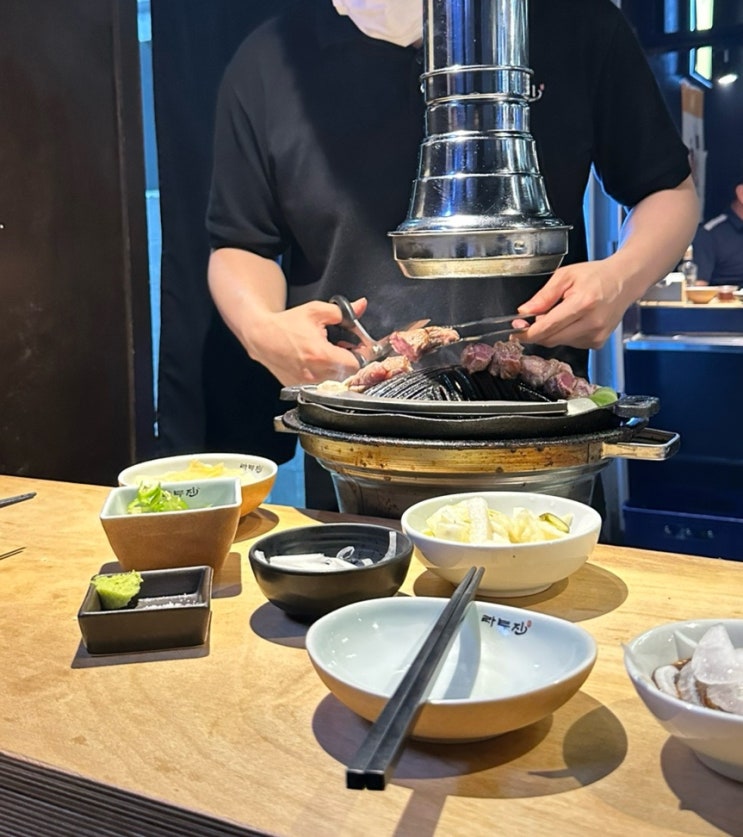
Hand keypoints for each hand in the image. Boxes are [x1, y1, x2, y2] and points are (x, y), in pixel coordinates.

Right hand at [244, 297, 367, 385]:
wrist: (261, 336)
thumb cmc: (286, 324)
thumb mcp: (316, 311)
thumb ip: (342, 312)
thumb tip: (361, 306)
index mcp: (322, 355)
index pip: (356, 364)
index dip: (361, 355)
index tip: (357, 348)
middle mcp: (315, 373)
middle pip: (347, 375)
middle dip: (349, 362)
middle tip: (344, 349)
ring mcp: (305, 383)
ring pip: (334, 382)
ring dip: (337, 370)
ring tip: (329, 356)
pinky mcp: (298, 387)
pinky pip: (319, 386)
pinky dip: (322, 376)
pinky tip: (316, 363)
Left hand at [515, 259, 630, 349]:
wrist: (625, 281)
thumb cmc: (596, 276)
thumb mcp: (565, 276)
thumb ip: (544, 295)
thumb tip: (524, 311)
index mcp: (583, 303)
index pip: (548, 326)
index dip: (528, 332)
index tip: (515, 332)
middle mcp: (592, 323)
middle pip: (551, 338)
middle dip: (536, 332)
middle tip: (530, 320)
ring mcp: (596, 335)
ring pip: (559, 342)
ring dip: (551, 332)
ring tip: (560, 313)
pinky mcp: (598, 343)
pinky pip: (570, 343)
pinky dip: (564, 335)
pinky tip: (572, 320)